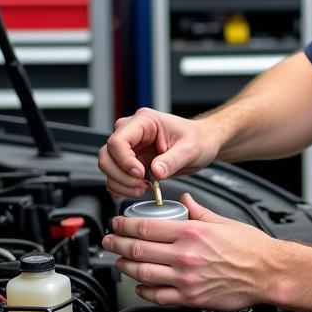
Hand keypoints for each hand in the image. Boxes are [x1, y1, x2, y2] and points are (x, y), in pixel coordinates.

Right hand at [98, 108, 221, 197]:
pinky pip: (115, 175)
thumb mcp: (191, 149)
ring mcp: (130, 146)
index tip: (140, 174)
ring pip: (108, 166)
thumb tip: (155, 171)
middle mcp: (132, 131)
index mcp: (144, 121)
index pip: (118, 140)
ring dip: (121, 183)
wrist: (203, 143)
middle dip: (121, 175)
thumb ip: (173, 160)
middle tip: (142, 185)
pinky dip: (122, 187)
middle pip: (107, 154)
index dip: (124, 161)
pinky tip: (138, 189)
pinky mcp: (131, 161)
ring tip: (143, 189)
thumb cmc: (199, 138)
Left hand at [101, 193, 285, 309]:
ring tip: (118, 261)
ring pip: (142, 273)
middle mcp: (185, 256)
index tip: (117, 222)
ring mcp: (185, 279)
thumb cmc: (251, 248)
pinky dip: (143, 290)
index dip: (125, 224)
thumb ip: (199, 210)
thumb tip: (185, 199)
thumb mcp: (223, 221)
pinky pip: (157, 296)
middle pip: (138, 249)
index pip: (146, 226)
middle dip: (117, 244)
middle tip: (109, 240)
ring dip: (124, 267)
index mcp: (191, 232)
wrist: (268, 273)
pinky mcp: (190, 298)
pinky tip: (139, 285)